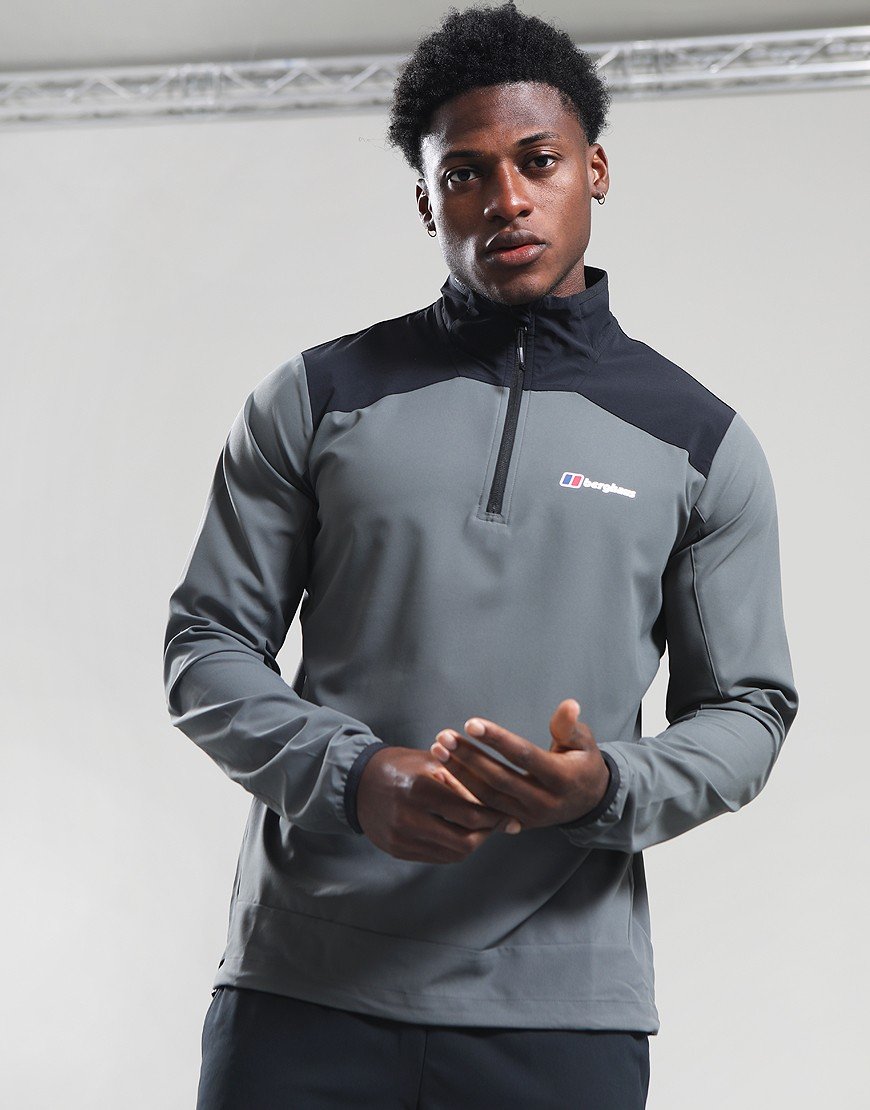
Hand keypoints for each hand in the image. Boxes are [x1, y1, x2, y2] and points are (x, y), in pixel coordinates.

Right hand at [356, 746, 519, 863]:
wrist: (358, 781)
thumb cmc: (402, 766)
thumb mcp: (432, 760)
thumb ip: (464, 779)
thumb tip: (500, 801)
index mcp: (419, 788)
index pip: (469, 813)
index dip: (493, 816)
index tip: (508, 813)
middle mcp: (408, 817)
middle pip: (464, 839)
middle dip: (487, 833)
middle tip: (499, 823)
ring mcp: (400, 837)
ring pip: (453, 853)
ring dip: (473, 843)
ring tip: (482, 829)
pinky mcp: (397, 850)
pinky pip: (437, 858)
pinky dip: (454, 849)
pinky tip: (460, 835)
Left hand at [429, 699, 610, 832]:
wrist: (588, 803)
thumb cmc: (582, 764)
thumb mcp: (584, 743)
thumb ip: (570, 726)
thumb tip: (569, 705)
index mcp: (561, 778)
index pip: (524, 756)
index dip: (497, 739)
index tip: (471, 723)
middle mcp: (544, 801)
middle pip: (500, 778)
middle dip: (469, 757)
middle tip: (444, 737)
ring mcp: (528, 816)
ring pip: (488, 797)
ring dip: (459, 774)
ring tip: (438, 751)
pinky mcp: (515, 824)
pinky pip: (483, 811)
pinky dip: (461, 794)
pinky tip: (441, 775)